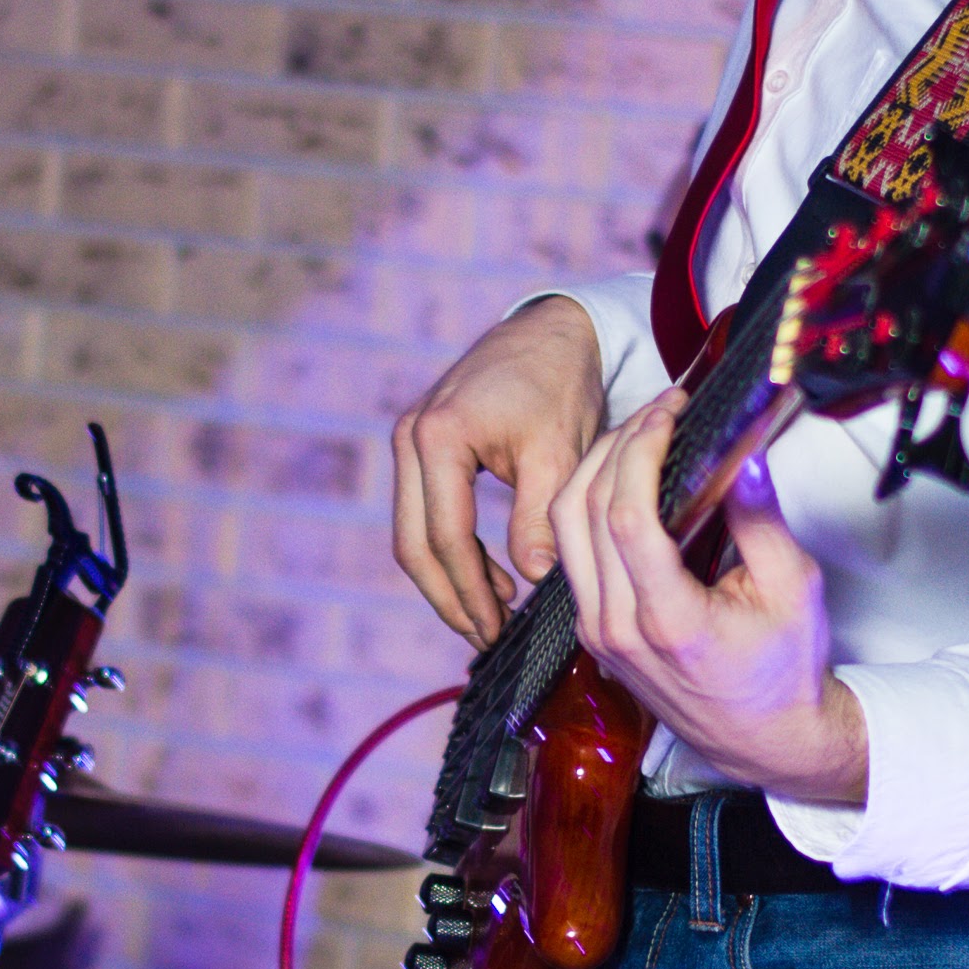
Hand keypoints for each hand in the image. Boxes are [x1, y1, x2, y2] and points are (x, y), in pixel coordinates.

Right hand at [393, 298, 608, 648]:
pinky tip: (490, 578)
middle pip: (412, 543)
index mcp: (438, 438)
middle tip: (486, 639)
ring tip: (492, 616)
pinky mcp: (420, 443)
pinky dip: (450, 550)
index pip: (445, 538)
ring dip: (448, 580)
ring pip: (412, 532)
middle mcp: (409, 437)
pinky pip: (423, 511)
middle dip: (448, 598)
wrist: (552, 330)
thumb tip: (533, 581)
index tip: (497, 632)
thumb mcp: (560, 453)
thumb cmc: (561, 383)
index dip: (470, 593)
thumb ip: (539, 518)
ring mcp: (408, 438)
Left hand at [546, 396, 868, 808]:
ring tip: (640, 432)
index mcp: (668, 621)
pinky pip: (571, 552)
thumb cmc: (784, 671)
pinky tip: (626, 477)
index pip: (626, 516)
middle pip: (583, 511)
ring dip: (594, 468)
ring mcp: (596, 632)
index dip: (640, 450)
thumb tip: (744, 456)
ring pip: (564, 528)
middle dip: (617, 443)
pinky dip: (589, 503)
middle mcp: (617, 628)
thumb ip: (762, 522)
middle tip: (659, 409)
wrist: (765, 740)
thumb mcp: (794, 590)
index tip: (670, 413)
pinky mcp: (592, 631)